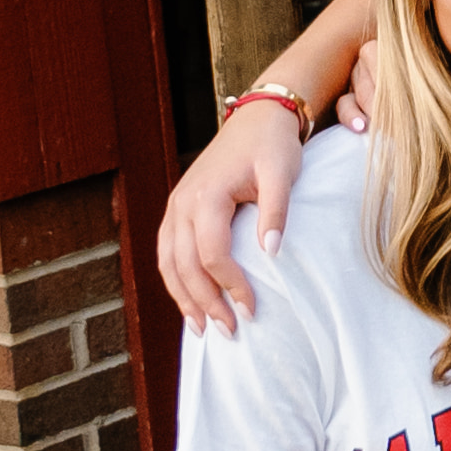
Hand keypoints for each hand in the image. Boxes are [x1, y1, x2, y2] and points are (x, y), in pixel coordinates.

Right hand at [158, 113, 285, 323]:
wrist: (256, 118)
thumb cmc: (272, 146)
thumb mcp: (283, 173)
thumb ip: (276, 211)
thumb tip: (270, 252)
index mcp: (206, 195)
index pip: (212, 253)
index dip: (230, 286)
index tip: (252, 309)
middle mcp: (182, 203)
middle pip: (184, 265)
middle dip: (205, 303)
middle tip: (230, 332)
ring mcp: (175, 206)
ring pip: (168, 263)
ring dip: (183, 298)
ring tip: (202, 329)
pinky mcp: (177, 210)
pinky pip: (167, 252)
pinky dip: (176, 280)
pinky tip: (190, 302)